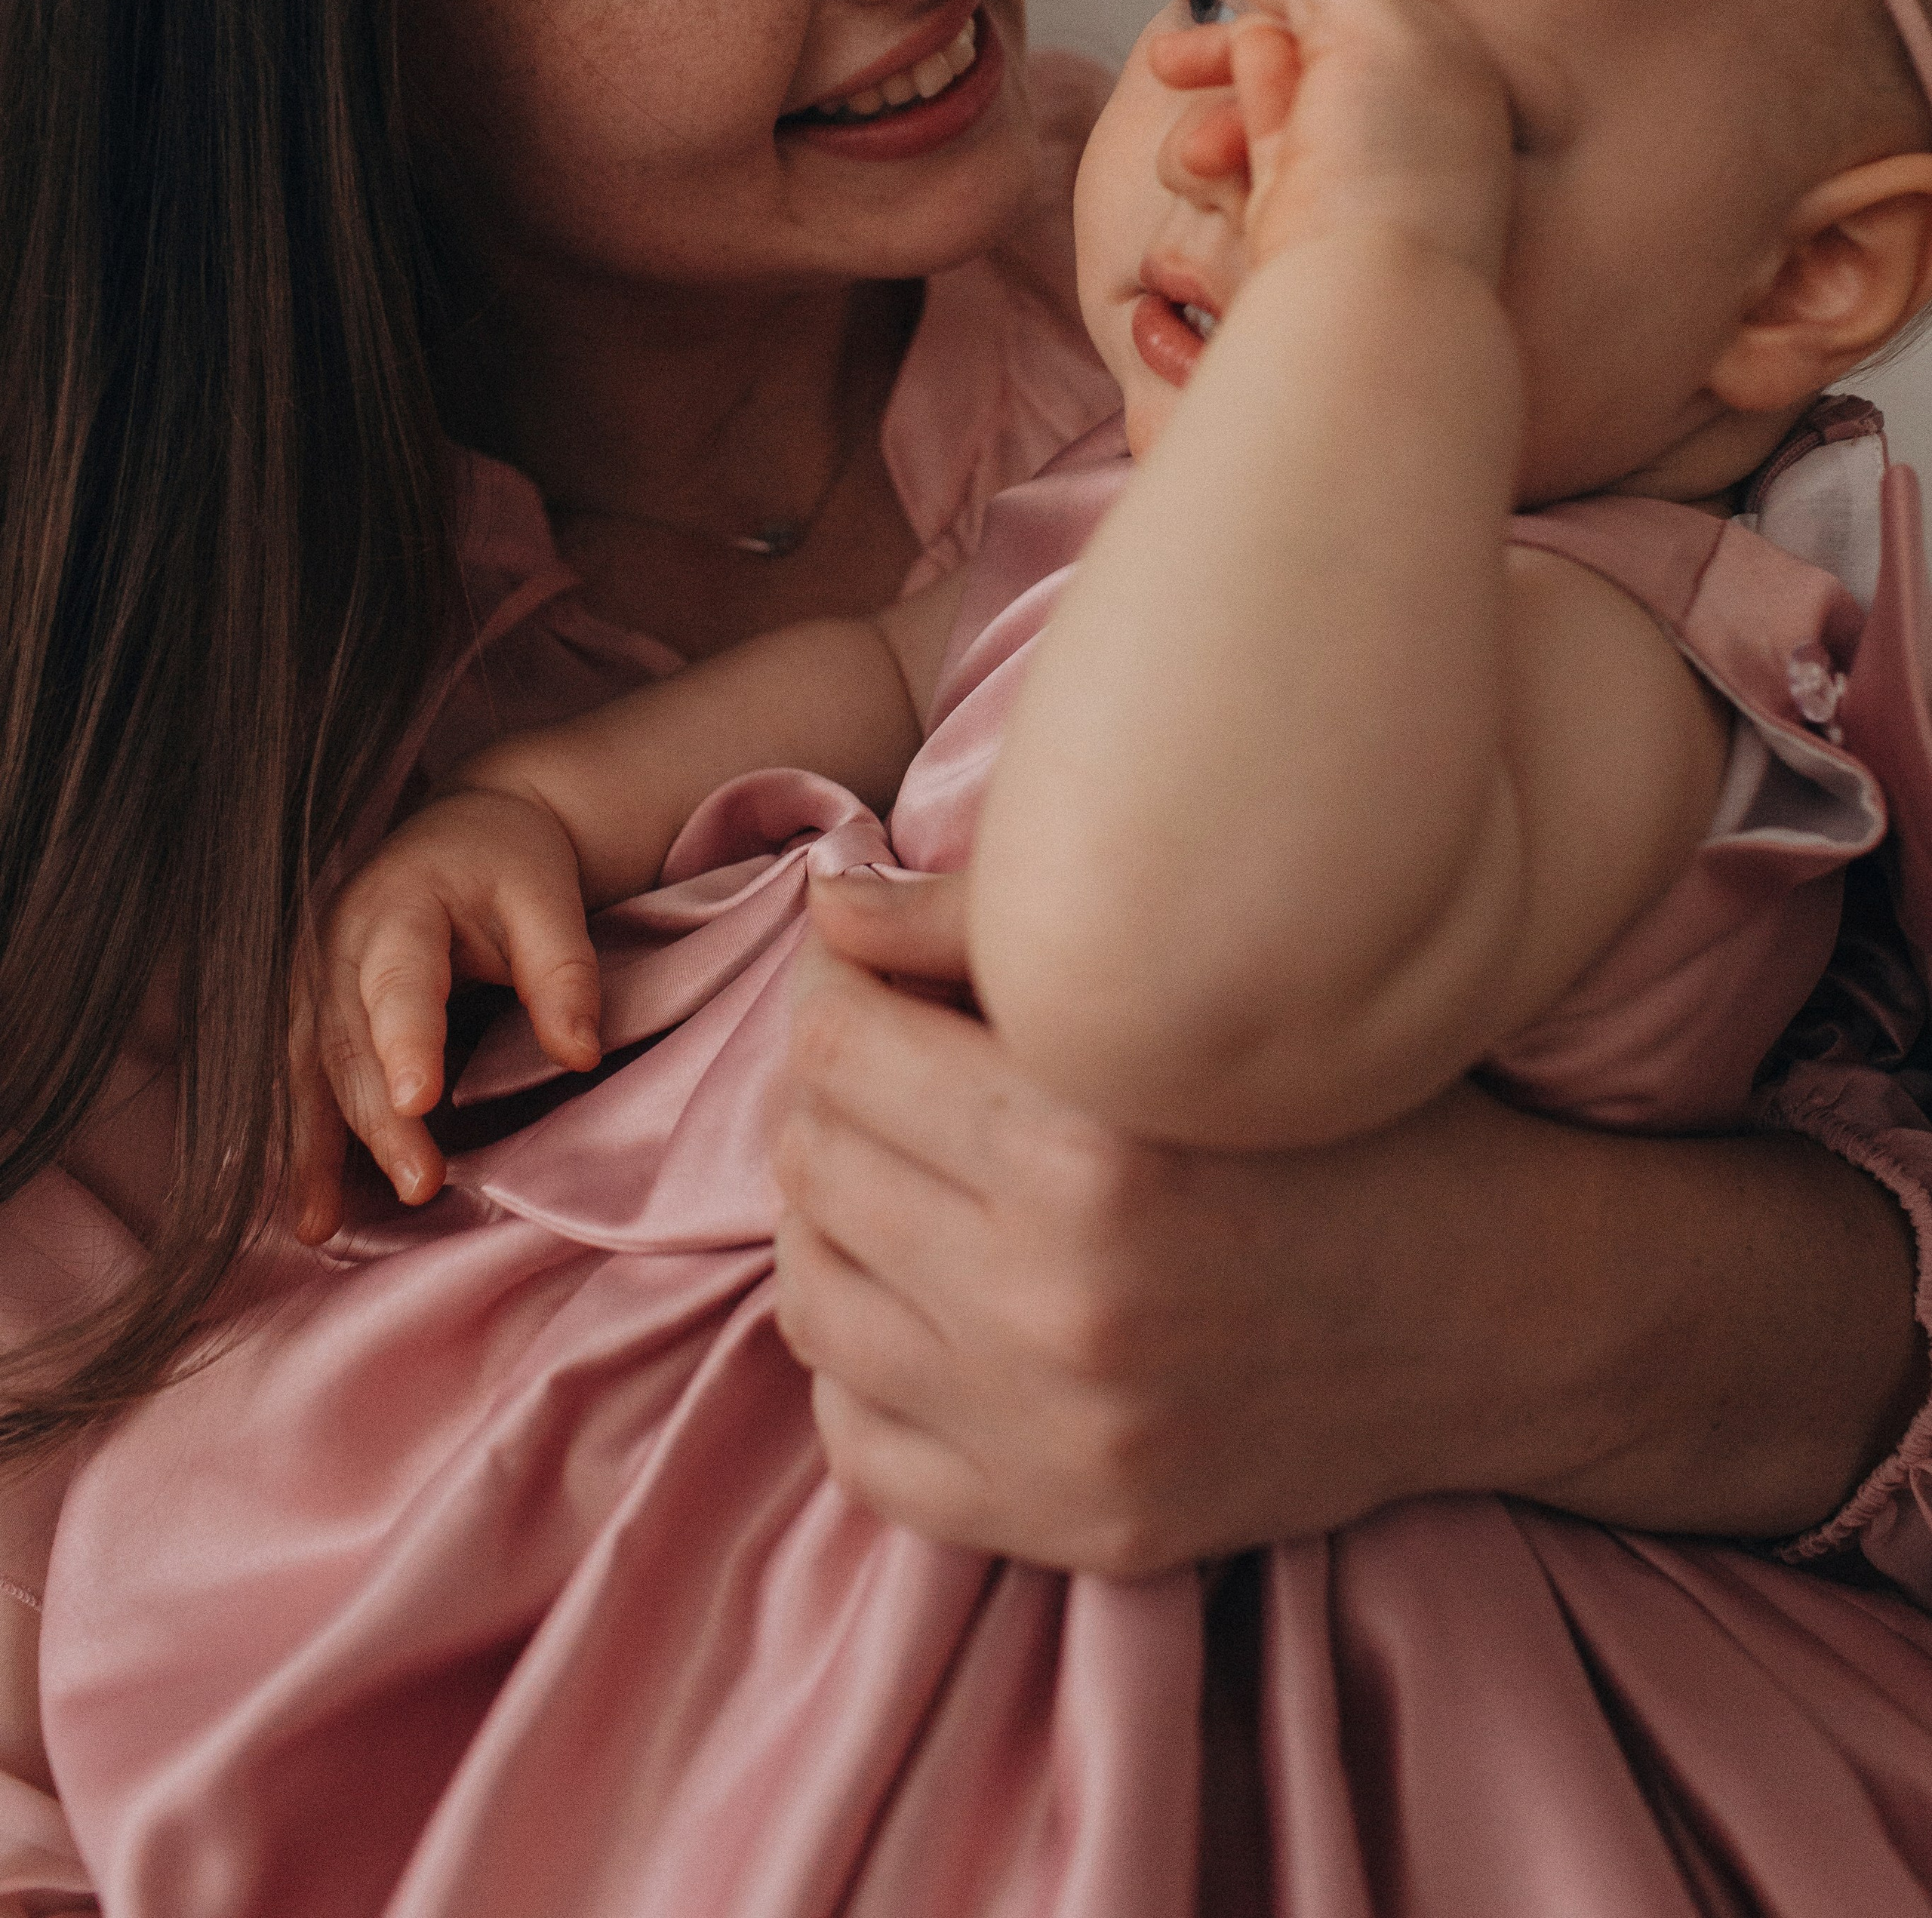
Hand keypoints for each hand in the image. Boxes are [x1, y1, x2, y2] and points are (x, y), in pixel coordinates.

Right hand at [290, 784, 603, 1238]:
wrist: (466, 828)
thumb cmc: (509, 862)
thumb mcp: (546, 897)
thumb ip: (562, 972)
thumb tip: (581, 1056)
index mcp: (399, 905)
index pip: (400, 981)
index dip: (405, 1040)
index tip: (416, 1100)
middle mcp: (337, 943)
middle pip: (351, 1041)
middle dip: (378, 1120)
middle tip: (421, 1185)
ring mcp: (313, 979)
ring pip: (309, 1071)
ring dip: (314, 1148)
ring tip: (322, 1224)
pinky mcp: (309, 1011)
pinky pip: (298, 1082)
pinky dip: (300, 1143)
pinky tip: (309, 1208)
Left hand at [773, 863, 1502, 1571]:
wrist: (1512, 1316)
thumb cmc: (1361, 1120)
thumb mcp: (1207, 1000)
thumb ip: (989, 937)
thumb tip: (826, 903)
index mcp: (1088, 1154)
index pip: (837, 1042)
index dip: (838, 981)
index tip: (874, 965)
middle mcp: (1058, 1308)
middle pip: (813, 1162)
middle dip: (835, 1089)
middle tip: (897, 1059)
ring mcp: (1059, 1438)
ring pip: (813, 1303)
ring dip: (838, 1221)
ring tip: (909, 1174)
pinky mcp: (1074, 1526)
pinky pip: (860, 1446)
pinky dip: (868, 1368)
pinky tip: (931, 1304)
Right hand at [1151, 0, 1515, 283]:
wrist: (1368, 295)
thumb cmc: (1395, 157)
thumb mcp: (1381, 22)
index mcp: (1432, 48)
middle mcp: (1390, 99)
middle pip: (1301, 13)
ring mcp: (1337, 156)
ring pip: (1253, 79)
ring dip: (1213, 70)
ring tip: (1167, 69)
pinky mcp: (1288, 211)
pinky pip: (1232, 148)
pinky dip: (1208, 141)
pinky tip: (1207, 158)